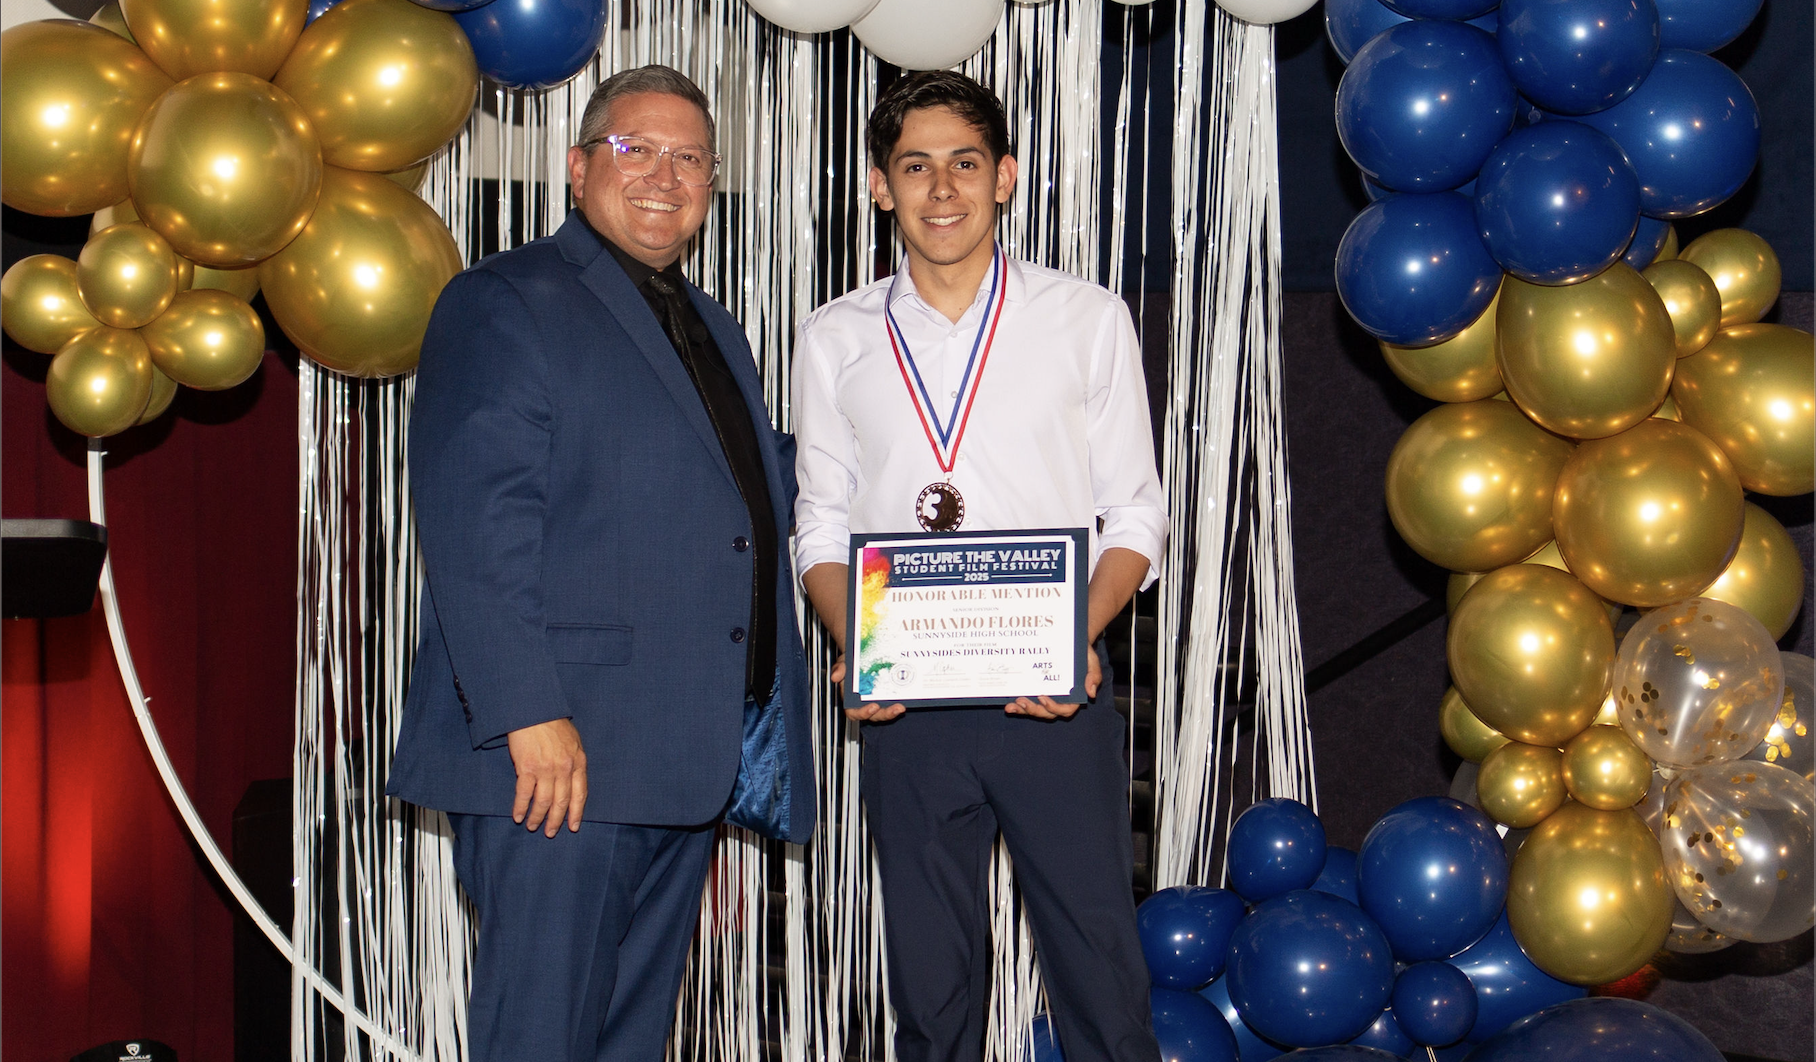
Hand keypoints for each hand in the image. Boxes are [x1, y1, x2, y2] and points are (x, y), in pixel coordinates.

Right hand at [506, 718, 587, 835]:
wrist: (534, 709)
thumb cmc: (552, 722)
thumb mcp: (573, 740)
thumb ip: (573, 760)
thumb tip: (571, 779)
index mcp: (578, 761)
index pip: (580, 794)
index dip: (576, 812)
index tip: (573, 826)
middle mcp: (564, 768)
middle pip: (562, 802)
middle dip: (556, 821)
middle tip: (550, 833)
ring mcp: (546, 769)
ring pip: (543, 802)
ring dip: (537, 817)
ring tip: (532, 826)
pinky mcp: (526, 768)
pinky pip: (524, 794)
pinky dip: (520, 807)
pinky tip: (517, 816)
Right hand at [831, 654, 905, 722]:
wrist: (858, 657)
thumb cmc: (848, 663)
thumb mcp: (842, 663)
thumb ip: (839, 669)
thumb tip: (835, 677)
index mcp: (850, 700)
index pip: (855, 713)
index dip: (864, 713)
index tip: (873, 707)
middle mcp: (864, 703)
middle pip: (874, 715)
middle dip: (886, 714)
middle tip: (896, 708)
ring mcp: (876, 700)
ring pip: (885, 712)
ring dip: (893, 711)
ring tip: (902, 706)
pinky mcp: (885, 696)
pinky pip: (892, 702)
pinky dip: (899, 701)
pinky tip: (907, 695)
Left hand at [1006, 647, 1101, 719]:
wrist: (1069, 641)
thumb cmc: (1083, 653)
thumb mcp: (1092, 661)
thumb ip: (1093, 676)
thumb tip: (1091, 693)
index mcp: (1073, 697)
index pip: (1064, 710)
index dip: (1053, 708)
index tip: (1043, 698)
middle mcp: (1058, 700)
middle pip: (1046, 713)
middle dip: (1033, 710)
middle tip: (1021, 702)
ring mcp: (1045, 697)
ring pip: (1034, 709)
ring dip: (1022, 710)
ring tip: (1011, 706)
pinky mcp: (1035, 691)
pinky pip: (1027, 700)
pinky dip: (1017, 703)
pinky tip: (1007, 701)